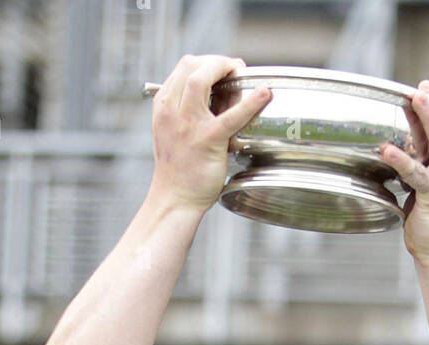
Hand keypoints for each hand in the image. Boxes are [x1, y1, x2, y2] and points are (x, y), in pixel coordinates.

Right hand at [148, 54, 270, 212]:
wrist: (175, 199)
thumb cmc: (179, 168)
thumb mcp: (175, 131)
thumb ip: (192, 110)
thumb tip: (223, 93)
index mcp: (163, 106)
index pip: (185, 67)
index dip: (207, 62)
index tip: (222, 70)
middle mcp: (172, 110)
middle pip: (192, 65)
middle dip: (217, 62)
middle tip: (235, 70)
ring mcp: (188, 124)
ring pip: (202, 77)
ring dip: (225, 69)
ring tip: (242, 76)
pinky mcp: (207, 140)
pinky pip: (230, 116)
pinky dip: (250, 103)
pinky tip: (264, 95)